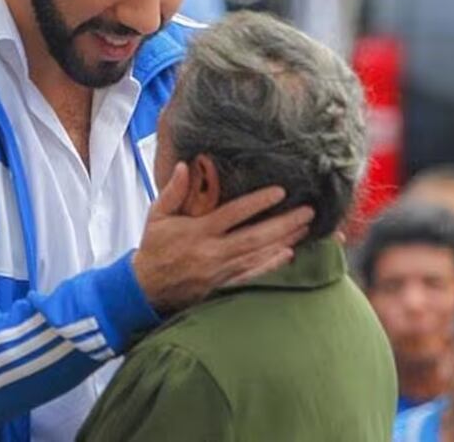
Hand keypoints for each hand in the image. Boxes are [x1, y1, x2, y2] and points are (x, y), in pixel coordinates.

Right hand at [133, 162, 313, 313]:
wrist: (146, 287)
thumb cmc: (154, 247)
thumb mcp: (157, 215)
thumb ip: (172, 191)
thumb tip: (182, 166)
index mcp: (198, 231)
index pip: (234, 214)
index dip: (258, 203)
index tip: (280, 192)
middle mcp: (212, 252)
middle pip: (255, 237)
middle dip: (284, 223)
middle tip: (308, 211)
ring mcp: (219, 271)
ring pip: (258, 255)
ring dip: (284, 241)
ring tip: (305, 228)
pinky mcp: (222, 286)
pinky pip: (251, 276)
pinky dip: (270, 265)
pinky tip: (288, 255)